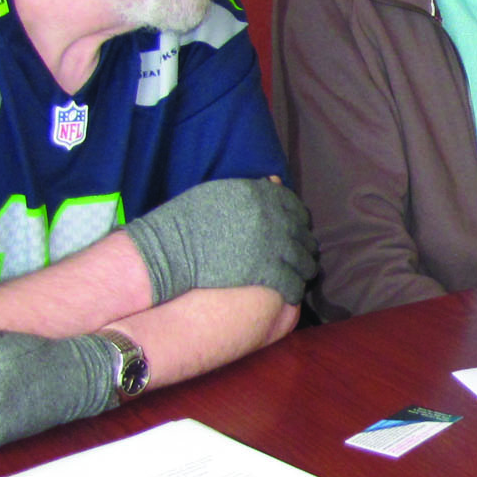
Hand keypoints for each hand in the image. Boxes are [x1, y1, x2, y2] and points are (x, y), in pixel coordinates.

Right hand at [122, 178, 317, 306]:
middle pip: (302, 233)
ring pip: (302, 259)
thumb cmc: (187, 220)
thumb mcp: (220, 192)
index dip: (299, 219)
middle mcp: (271, 216)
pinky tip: (292, 294)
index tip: (299, 228)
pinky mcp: (265, 271)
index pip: (294, 205)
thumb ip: (251, 189)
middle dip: (305, 246)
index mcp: (261, 194)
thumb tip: (273, 182)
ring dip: (305, 268)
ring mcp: (270, 244)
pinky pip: (291, 282)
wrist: (170, 249)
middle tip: (305, 255)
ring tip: (303, 275)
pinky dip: (294, 289)